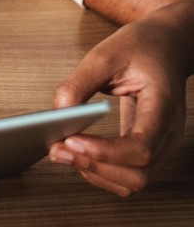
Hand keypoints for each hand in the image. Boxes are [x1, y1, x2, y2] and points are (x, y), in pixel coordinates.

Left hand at [48, 0, 193, 195]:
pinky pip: (129, 175)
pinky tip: (79, 156)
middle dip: (94, 166)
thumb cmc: (140, 48)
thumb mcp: (104, 55)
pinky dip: (102, 173)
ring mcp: (162, 143)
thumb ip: (79, 83)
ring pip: (134, 181)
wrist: (165, 45)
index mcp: (163, 105)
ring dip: (95, 173)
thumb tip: (58, 113)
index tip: (71, 140)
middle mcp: (169, 131)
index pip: (142, 146)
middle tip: (58, 149)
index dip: (105, 152)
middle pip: (139, 172)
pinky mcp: (149, 147)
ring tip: (64, 153)